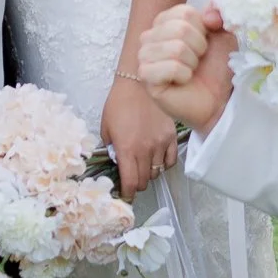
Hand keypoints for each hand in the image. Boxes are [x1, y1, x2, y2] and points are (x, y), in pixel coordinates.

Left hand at [101, 76, 178, 197]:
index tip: (125, 195)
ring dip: (149, 173)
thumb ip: (111, 149)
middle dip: (137, 183)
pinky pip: (171, 161)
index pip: (130, 183)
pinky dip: (164, 164)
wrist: (138, 82)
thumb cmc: (118, 103)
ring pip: (157, 172)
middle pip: (144, 181)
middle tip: (132, 178)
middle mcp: (145, 150)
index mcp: (126, 149)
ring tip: (143, 165)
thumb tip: (116, 162)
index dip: (128, 194)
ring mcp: (161, 143)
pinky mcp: (171, 136)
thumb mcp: (106, 127)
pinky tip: (157, 159)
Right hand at [139, 3, 235, 132]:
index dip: (202, 29)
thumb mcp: (224, 34)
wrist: (218, 99)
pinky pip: (171, 67)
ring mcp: (144, 56)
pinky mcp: (145, 77)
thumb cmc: (216, 67)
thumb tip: (209, 13)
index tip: (204, 44)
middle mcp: (150, 36)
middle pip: (180, 28)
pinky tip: (183, 81)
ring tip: (190, 71)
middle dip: (199, 47)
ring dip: (192, 62)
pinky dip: (184, 75)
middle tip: (198, 60)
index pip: (185, 12)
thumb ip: (219, 14)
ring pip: (176, 48)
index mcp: (165, 21)